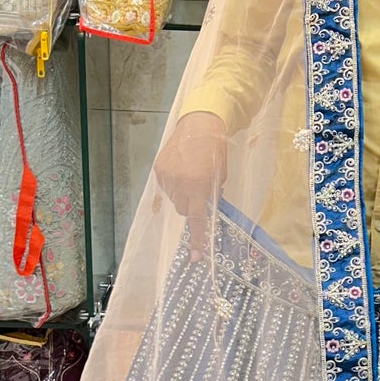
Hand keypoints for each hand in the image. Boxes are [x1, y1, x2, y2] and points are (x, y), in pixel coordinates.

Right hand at [153, 111, 226, 259]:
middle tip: (199, 191)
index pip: (197, 219)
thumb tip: (209, 205)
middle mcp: (179, 184)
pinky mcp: (159, 169)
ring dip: (183, 192)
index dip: (197, 238)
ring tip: (190, 174)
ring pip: (174, 198)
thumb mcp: (220, 174)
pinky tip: (181, 169)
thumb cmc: (215, 150)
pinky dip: (174, 182)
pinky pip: (167, 186)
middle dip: (192, 205)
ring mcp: (166, 176)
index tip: (195, 256)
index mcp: (198, 186)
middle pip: (183, 210)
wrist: (199, 124)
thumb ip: (213, 193)